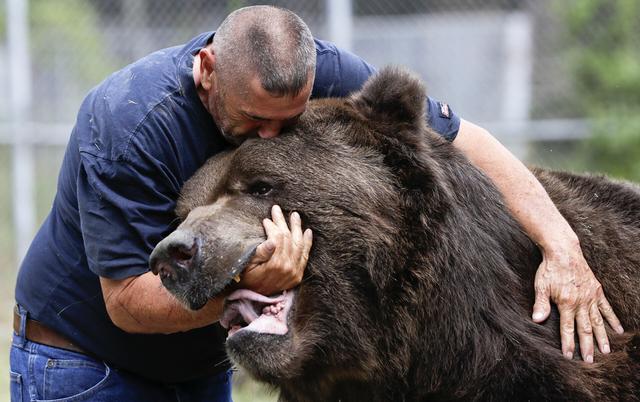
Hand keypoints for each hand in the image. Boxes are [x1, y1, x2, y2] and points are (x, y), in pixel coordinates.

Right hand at [239, 205, 312, 294]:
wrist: (253, 297)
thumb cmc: (246, 279)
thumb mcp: (247, 265)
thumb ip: (260, 253)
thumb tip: (271, 241)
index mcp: (275, 264)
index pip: (278, 238)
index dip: (272, 226)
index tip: (266, 219)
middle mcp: (288, 268)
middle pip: (289, 239)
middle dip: (283, 222)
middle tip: (277, 210)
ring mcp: (295, 272)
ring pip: (299, 245)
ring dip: (297, 228)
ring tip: (295, 216)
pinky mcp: (298, 275)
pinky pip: (305, 256)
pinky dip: (307, 243)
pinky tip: (307, 232)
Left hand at [532, 243, 623, 361]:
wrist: (563, 251)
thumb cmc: (549, 269)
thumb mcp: (541, 286)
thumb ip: (541, 304)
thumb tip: (536, 320)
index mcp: (567, 303)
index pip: (568, 328)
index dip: (568, 343)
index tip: (569, 356)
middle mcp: (581, 302)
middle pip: (585, 328)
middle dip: (587, 346)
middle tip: (590, 361)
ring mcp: (591, 297)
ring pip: (598, 321)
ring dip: (602, 337)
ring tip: (606, 351)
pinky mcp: (597, 290)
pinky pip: (606, 308)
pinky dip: (612, 319)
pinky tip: (618, 330)